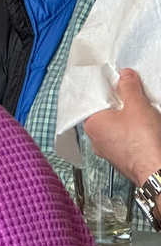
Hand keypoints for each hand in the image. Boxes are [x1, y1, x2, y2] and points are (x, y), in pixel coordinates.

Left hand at [84, 68, 160, 184]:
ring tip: (141, 114)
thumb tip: (125, 75)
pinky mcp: (121, 159)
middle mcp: (95, 139)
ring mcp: (107, 151)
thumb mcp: (137, 105)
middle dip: (119, 105)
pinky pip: (123, 140)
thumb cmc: (143, 141)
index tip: (118, 84)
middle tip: (133, 98)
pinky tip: (143, 130)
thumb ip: (129, 87)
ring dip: (126, 120)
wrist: (156, 169)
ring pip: (114, 129)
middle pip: (104, 115)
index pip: (93, 102)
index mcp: (91, 124)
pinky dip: (131, 134)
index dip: (107, 92)